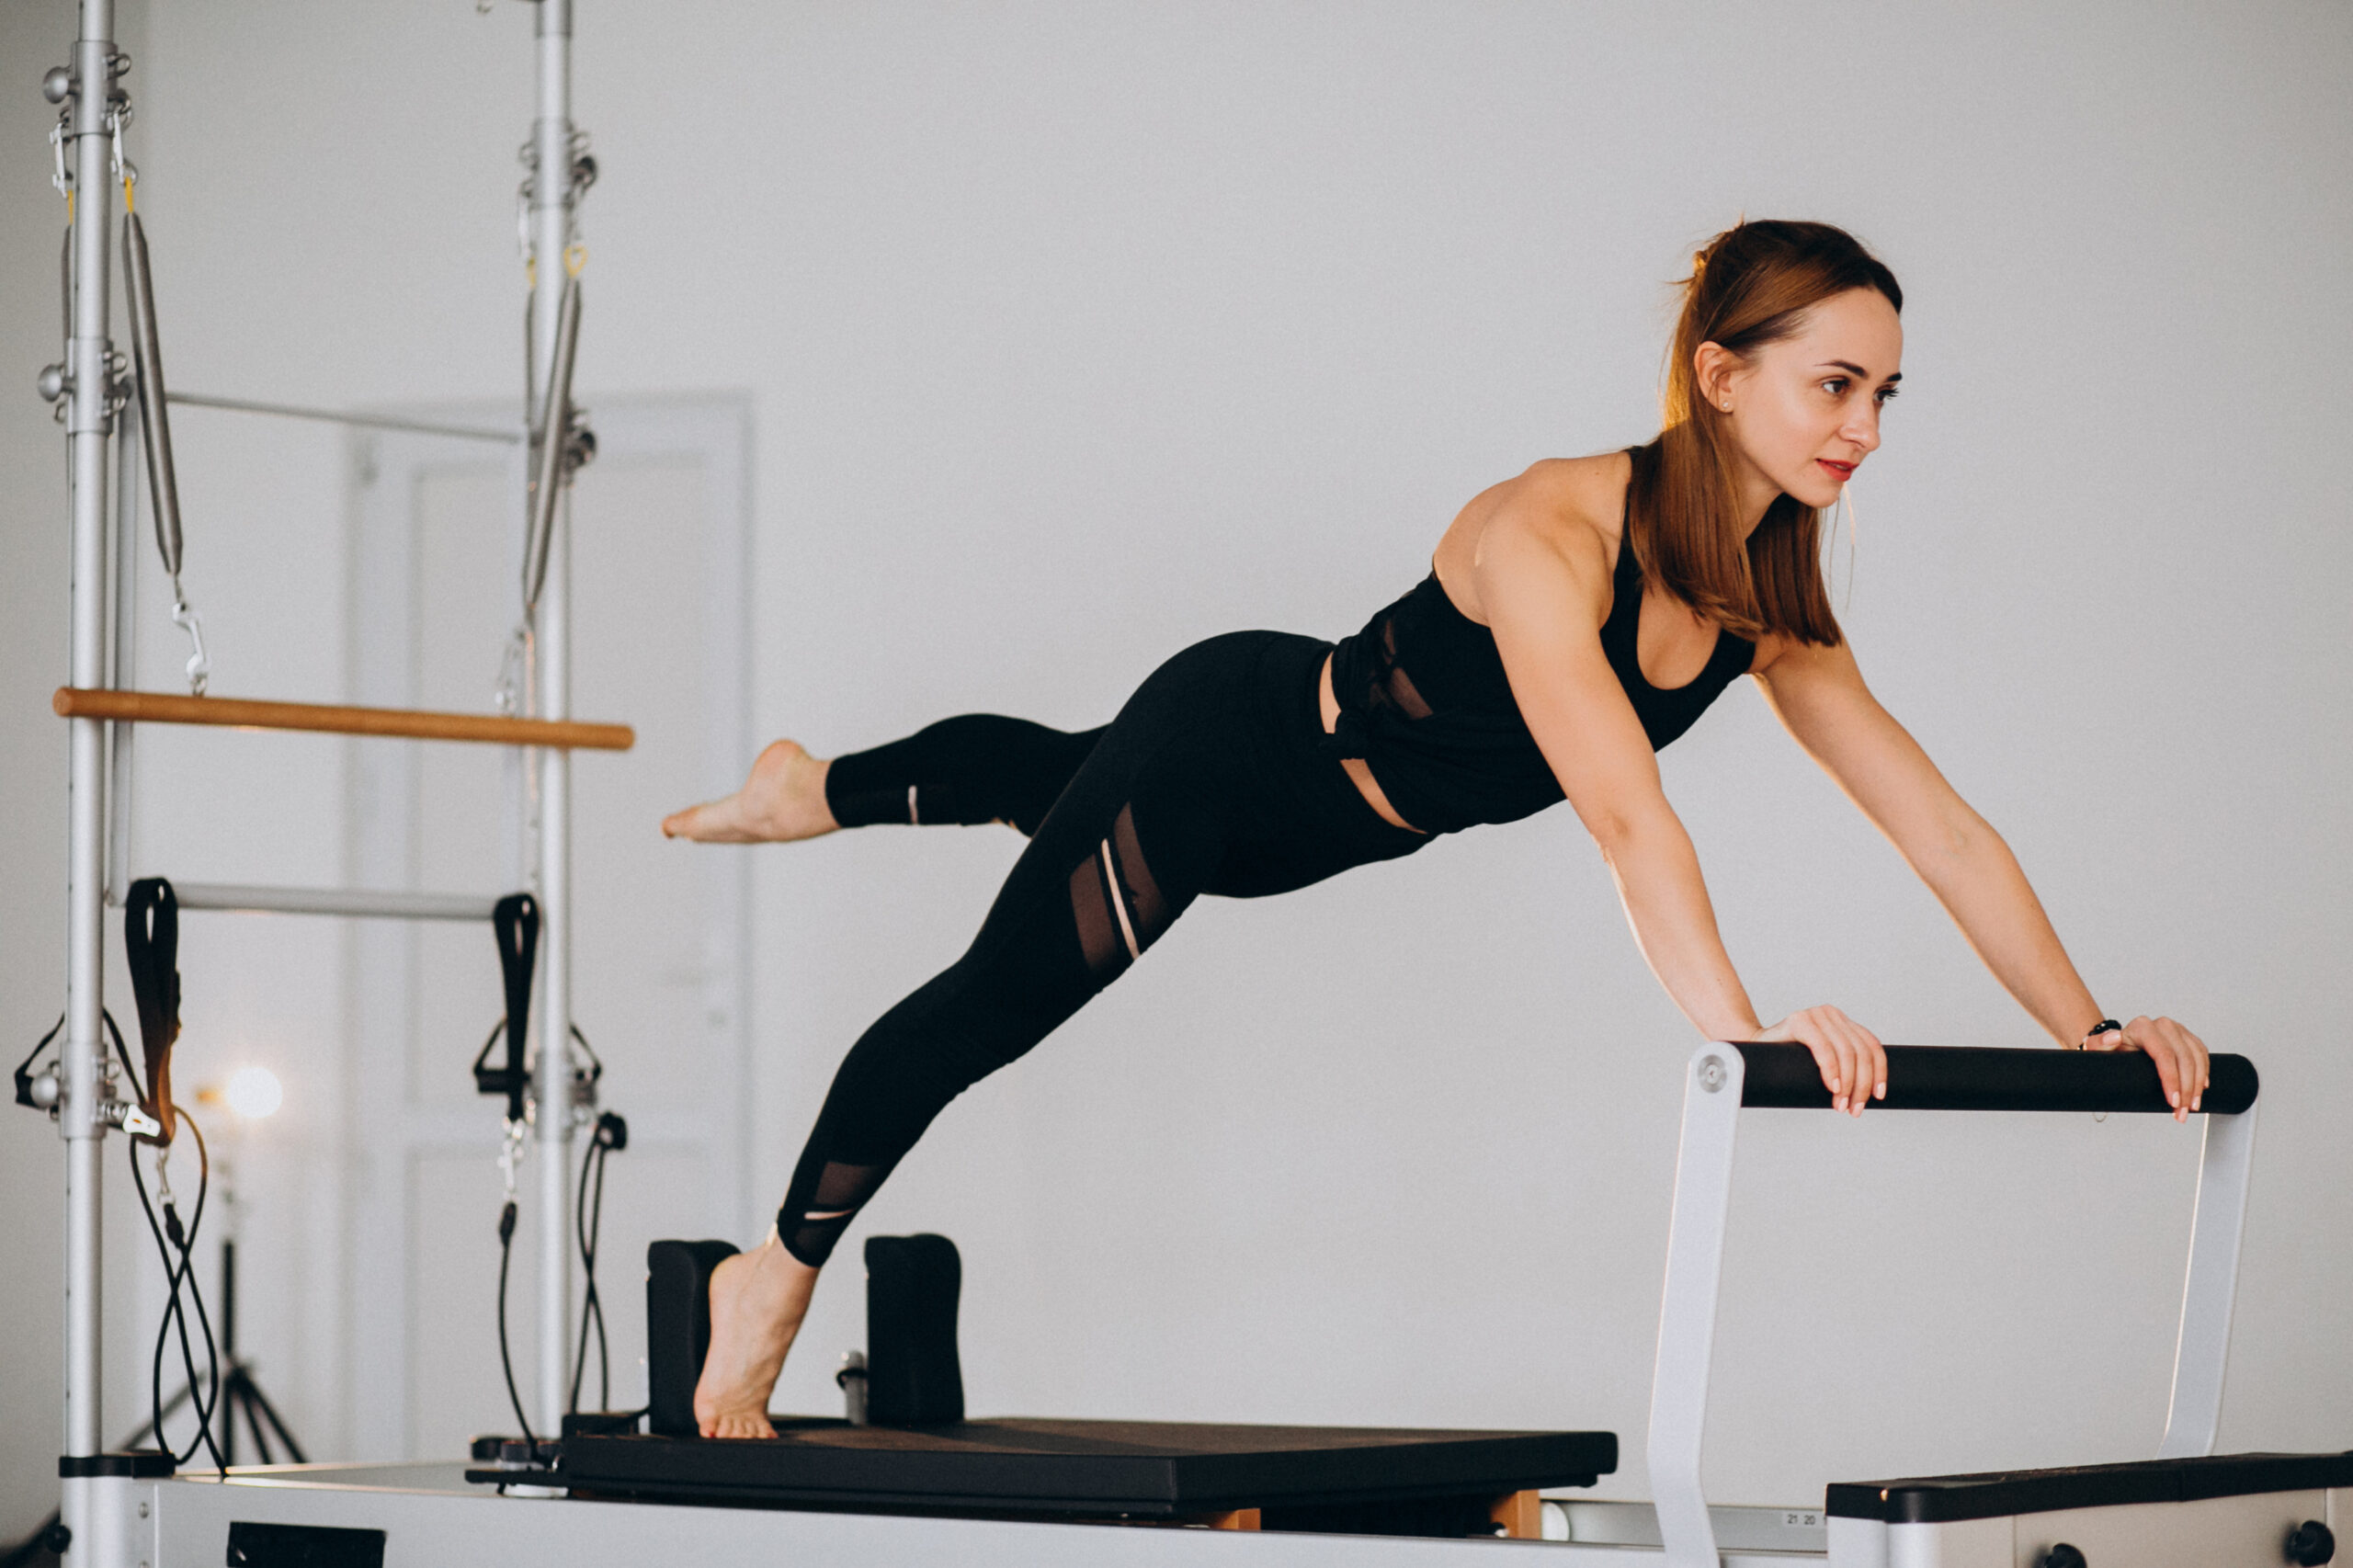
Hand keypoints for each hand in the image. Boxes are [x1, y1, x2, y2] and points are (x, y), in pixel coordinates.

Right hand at [1756, 1004, 1884, 1116]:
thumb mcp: (1823, 1060)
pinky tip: (1832, 1087)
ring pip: (1846, 1052)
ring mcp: (1816, 1015)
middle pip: (1861, 1052)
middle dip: (1861, 1085)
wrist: (1753, 1050)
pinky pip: (1823, 1048)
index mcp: (1842, 1021)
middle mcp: (1831, 1014)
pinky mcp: (1799, 1021)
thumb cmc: (1789, 1061)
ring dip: (1847, 1084)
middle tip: (1854, 1108)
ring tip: (1841, 1104)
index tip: (1878, 1096)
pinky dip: (1831, 1070)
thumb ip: (1842, 1065)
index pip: (1872, 1045)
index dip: (1880, 1072)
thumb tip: (1868, 1093)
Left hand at [2084, 1014, 2208, 1121]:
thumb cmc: (2111, 1051)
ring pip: (2197, 1058)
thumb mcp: (2098, 1049)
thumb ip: (2099, 1043)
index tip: (2173, 1101)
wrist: (2119, 1046)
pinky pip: (2202, 1055)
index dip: (2172, 1079)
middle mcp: (2163, 1025)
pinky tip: (2201, 1089)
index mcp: (2142, 1027)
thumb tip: (2114, 1038)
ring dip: (2197, 1086)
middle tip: (2182, 1111)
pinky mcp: (2187, 1037)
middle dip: (2186, 1089)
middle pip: (2184, 1059)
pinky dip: (2203, 1074)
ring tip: (2190, 1107)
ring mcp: (2177, 1030)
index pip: (2164, 1054)